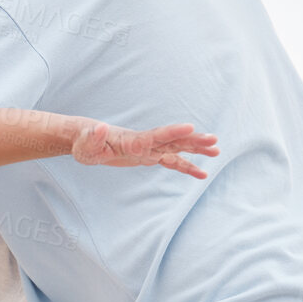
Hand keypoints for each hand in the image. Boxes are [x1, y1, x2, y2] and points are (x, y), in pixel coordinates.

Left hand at [71, 121, 218, 178]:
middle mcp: (145, 142)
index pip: (156, 135)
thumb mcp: (86, 143)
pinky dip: (186, 167)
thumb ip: (95, 136)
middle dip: (194, 141)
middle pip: (173, 140)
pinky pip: (171, 161)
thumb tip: (99, 127)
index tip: (191, 128)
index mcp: (133, 140)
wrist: (88, 140)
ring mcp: (149, 149)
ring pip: (177, 148)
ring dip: (196, 150)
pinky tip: (201, 174)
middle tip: (215, 140)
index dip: (172, 132)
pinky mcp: (149, 156)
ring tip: (217, 151)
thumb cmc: (85, 143)